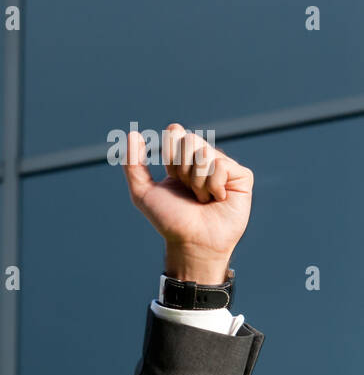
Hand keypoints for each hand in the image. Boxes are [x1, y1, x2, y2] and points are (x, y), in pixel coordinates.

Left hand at [122, 124, 252, 282]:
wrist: (192, 241)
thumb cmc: (169, 219)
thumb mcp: (143, 192)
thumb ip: (134, 164)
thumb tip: (133, 134)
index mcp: (181, 159)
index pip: (175, 133)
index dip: (170, 152)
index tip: (171, 174)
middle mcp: (203, 159)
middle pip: (190, 140)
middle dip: (181, 168)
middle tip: (187, 189)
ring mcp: (223, 166)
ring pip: (205, 154)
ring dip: (196, 181)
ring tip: (201, 198)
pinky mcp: (241, 176)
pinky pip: (222, 165)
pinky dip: (213, 185)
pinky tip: (217, 199)